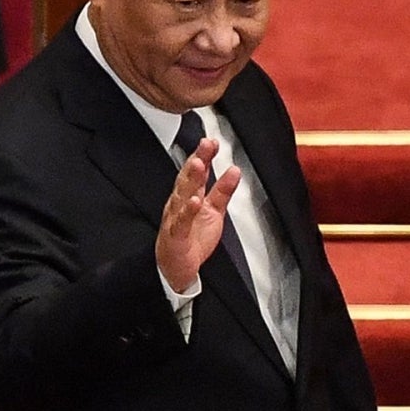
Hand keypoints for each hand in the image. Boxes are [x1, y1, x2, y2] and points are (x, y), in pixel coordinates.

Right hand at [155, 136, 239, 294]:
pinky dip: (187, 211)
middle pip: (187, 179)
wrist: (177, 268)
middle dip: (196, 160)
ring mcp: (175, 219)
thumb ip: (223, 191)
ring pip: (181, 196)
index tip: (212, 142)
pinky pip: (181, 222)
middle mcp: (179, 205)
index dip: (203, 156)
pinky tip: (194, 201)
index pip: (196, 173)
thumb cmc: (192, 239)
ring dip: (190, 180)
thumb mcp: (214, 211)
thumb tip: (234, 170)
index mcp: (188, 197)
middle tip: (206, 145)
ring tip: (199, 165)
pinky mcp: (176, 236)